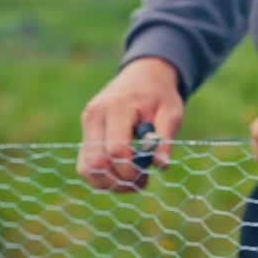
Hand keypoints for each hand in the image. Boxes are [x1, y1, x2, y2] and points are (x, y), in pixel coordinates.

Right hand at [79, 57, 183, 191]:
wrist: (143, 74)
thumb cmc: (160, 95)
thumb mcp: (171, 113)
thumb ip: (165, 139)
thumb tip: (161, 166)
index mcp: (117, 108)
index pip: (116, 150)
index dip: (131, 171)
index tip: (147, 176)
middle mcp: (95, 116)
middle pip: (97, 163)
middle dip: (120, 181)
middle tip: (142, 181)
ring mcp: (87, 124)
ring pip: (86, 169)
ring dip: (109, 183)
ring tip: (133, 181)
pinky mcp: (86, 133)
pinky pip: (85, 165)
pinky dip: (102, 177)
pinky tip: (122, 174)